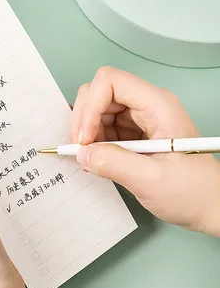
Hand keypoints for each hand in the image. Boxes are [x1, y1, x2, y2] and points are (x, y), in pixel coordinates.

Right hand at [71, 66, 219, 236]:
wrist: (210, 206)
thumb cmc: (192, 192)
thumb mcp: (150, 180)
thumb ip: (112, 163)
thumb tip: (81, 153)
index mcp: (157, 106)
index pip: (110, 82)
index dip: (90, 106)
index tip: (85, 139)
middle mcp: (147, 105)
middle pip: (100, 92)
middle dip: (84, 119)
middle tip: (81, 149)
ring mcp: (140, 118)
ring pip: (98, 109)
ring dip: (87, 132)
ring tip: (92, 157)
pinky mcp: (134, 132)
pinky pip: (104, 126)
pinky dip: (95, 141)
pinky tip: (99, 159)